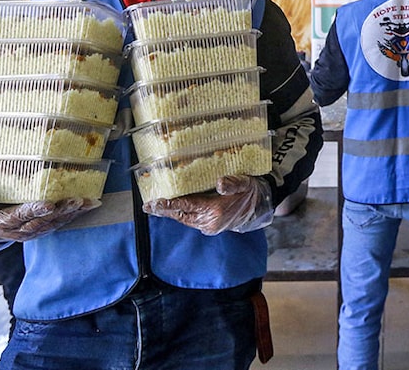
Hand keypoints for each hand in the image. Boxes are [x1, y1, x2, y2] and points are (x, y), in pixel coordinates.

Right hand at [0, 191, 100, 242]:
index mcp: (3, 223)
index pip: (21, 216)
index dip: (35, 210)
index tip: (49, 204)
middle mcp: (20, 230)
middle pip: (44, 220)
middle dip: (62, 211)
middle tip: (77, 200)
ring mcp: (32, 231)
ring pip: (56, 223)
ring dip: (73, 213)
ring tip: (89, 202)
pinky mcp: (41, 230)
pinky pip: (60, 223)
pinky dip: (75, 215)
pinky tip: (88, 206)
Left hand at [143, 175, 272, 235]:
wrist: (261, 205)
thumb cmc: (251, 191)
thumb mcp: (245, 183)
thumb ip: (233, 183)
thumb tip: (220, 183)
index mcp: (216, 211)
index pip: (186, 206)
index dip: (168, 204)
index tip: (153, 204)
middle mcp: (209, 222)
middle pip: (181, 215)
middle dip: (163, 210)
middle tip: (147, 206)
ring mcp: (209, 226)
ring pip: (184, 218)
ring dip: (170, 212)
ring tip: (154, 206)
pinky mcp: (209, 226)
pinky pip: (190, 219)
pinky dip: (179, 213)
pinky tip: (171, 207)